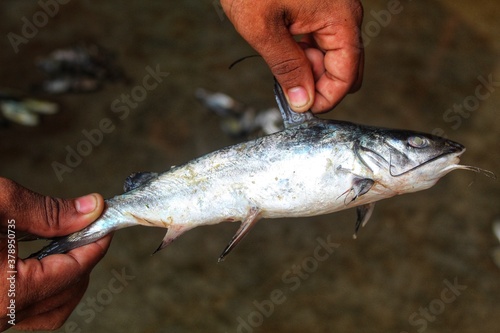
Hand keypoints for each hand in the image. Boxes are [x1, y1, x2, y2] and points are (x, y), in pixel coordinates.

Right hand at [0, 178, 111, 330]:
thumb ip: (47, 212)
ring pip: (49, 309)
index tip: (106, 223)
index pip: (73, 272)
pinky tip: (39, 261)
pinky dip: (44, 287)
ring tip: (63, 245)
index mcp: (6, 291)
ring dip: (66, 278)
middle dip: (83, 260)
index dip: (96, 244)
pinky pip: (27, 310)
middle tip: (85, 230)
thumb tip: (93, 209)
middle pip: (66, 295)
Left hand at [221, 0, 363, 112]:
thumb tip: (303, 102)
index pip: (346, 76)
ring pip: (331, 57)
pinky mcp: (319, 9)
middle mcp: (344, 15)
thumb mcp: (263, 29)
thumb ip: (287, 68)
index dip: (326, 99)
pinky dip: (304, 54)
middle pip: (344, 68)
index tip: (301, 109)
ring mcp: (333, 11)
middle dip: (319, 84)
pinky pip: (320, 42)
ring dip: (308, 69)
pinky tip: (282, 50)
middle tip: (287, 85)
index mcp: (339, 19)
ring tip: (279, 60)